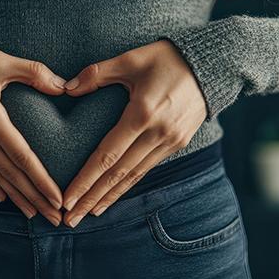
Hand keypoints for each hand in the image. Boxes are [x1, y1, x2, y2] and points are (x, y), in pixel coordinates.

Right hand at [0, 38, 66, 225]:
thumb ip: (33, 72)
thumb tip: (64, 86)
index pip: (20, 155)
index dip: (40, 179)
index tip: (57, 198)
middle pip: (8, 172)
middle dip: (33, 197)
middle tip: (53, 218)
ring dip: (15, 196)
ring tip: (34, 214)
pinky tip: (3, 197)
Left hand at [61, 40, 206, 226]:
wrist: (213, 64)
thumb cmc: (167, 58)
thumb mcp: (131, 58)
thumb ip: (97, 74)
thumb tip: (66, 88)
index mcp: (142, 113)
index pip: (107, 155)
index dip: (86, 180)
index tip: (67, 199)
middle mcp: (157, 133)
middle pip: (118, 174)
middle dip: (92, 198)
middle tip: (69, 220)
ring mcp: (170, 141)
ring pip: (134, 176)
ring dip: (109, 197)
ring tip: (88, 215)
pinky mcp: (178, 143)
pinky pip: (147, 168)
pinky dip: (128, 185)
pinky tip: (113, 195)